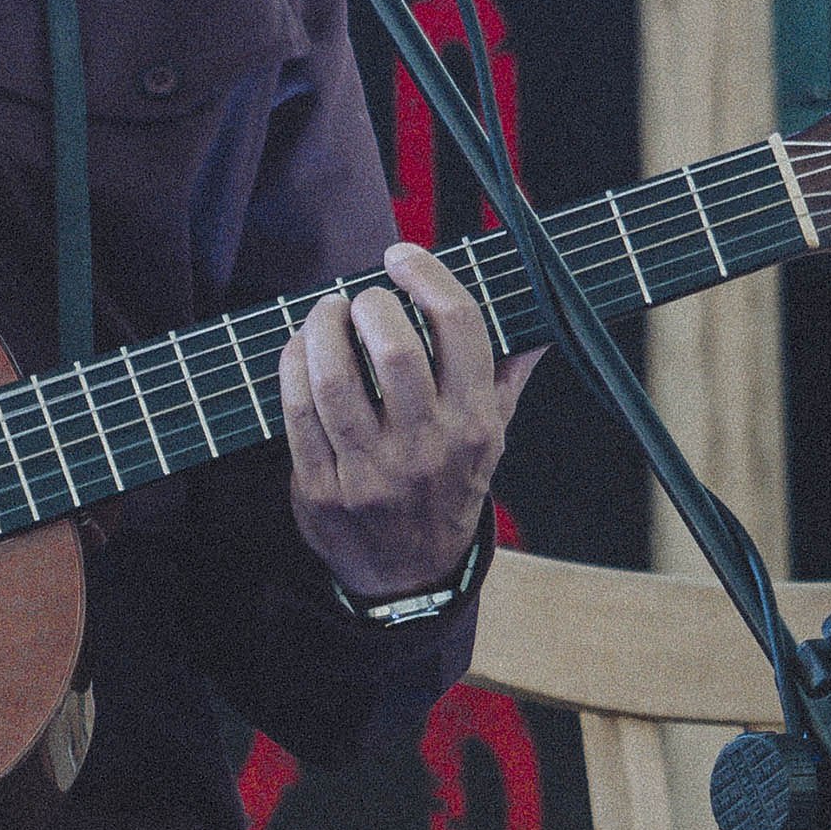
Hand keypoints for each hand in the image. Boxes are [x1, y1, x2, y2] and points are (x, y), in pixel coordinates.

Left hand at [281, 243, 542, 602]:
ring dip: (322, 329)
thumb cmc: (449, 487)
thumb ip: (507, 375)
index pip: (459, 328)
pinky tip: (300, 347)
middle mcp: (428, 446)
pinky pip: (298, 412)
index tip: (402, 256)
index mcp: (475, 424)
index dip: (427, 276)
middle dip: (371, 305)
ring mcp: (372, 471)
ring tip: (325, 313)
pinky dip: (292, 366)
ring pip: (336, 379)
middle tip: (362, 299)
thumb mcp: (492, 438)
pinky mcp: (323, 487)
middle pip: (395, 349)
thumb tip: (538, 317)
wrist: (410, 573)